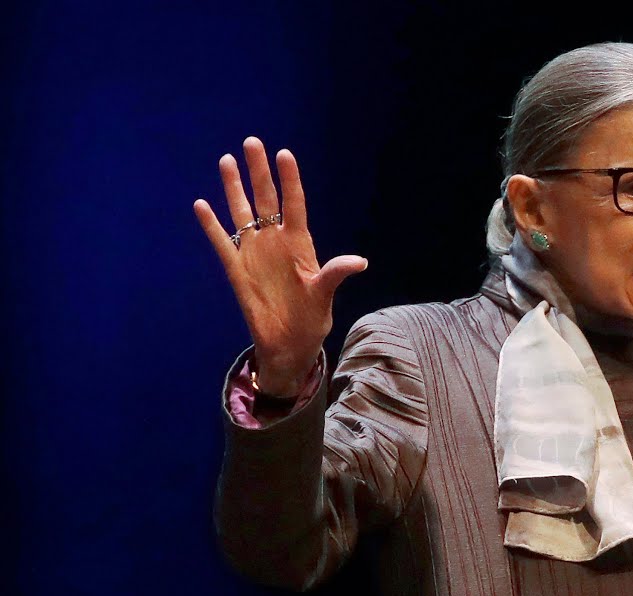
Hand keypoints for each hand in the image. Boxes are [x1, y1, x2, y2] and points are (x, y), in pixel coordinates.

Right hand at [194, 137, 367, 394]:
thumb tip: (359, 262)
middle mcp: (275, 242)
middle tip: (252, 142)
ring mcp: (254, 253)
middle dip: (259, 172)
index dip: (289, 180)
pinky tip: (202, 204)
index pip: (293, 204)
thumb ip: (335, 274)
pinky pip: (222, 242)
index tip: (284, 154)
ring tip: (226, 160)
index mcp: (299, 244)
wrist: (289, 344)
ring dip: (233, 189)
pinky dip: (211, 225)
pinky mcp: (236, 269)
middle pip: (265, 200)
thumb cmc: (312, 319)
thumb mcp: (325, 295)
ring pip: (241, 213)